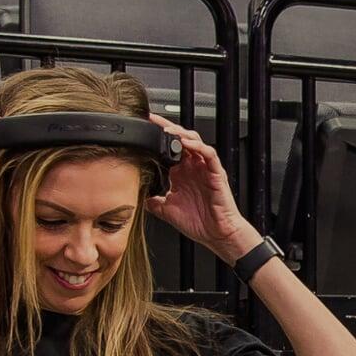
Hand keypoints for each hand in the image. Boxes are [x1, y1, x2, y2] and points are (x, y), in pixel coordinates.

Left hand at [144, 114, 259, 265]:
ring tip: (167, 130)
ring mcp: (205, 169)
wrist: (218, 235)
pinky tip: (186, 143)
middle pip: (180, 138)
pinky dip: (198, 146)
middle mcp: (193, 168)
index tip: (143, 130)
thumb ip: (153, 202)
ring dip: (181, 134)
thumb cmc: (200, 223)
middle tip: (152, 120)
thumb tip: (137, 199)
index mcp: (181, 174)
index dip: (157, 138)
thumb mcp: (168, 211)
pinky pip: (209, 154)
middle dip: (167, 128)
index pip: (168, 148)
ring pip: (194, 141)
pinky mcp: (216, 173)